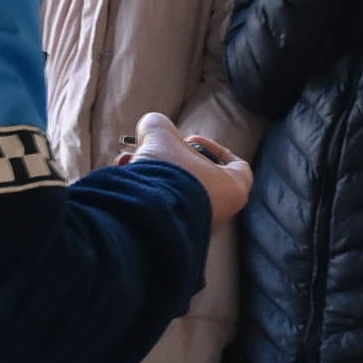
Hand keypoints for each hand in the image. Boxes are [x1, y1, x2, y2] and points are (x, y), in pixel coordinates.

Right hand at [131, 113, 250, 219]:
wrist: (147, 217)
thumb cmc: (168, 175)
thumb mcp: (160, 135)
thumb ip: (159, 126)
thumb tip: (151, 128)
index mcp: (233, 189)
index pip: (236, 165)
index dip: (213, 147)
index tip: (190, 140)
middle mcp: (219, 213)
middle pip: (197, 176)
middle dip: (171, 159)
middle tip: (152, 150)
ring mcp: (196, 228)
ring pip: (174, 192)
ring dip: (153, 175)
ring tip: (128, 163)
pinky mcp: (172, 236)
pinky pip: (161, 209)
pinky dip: (146, 195)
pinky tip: (126, 181)